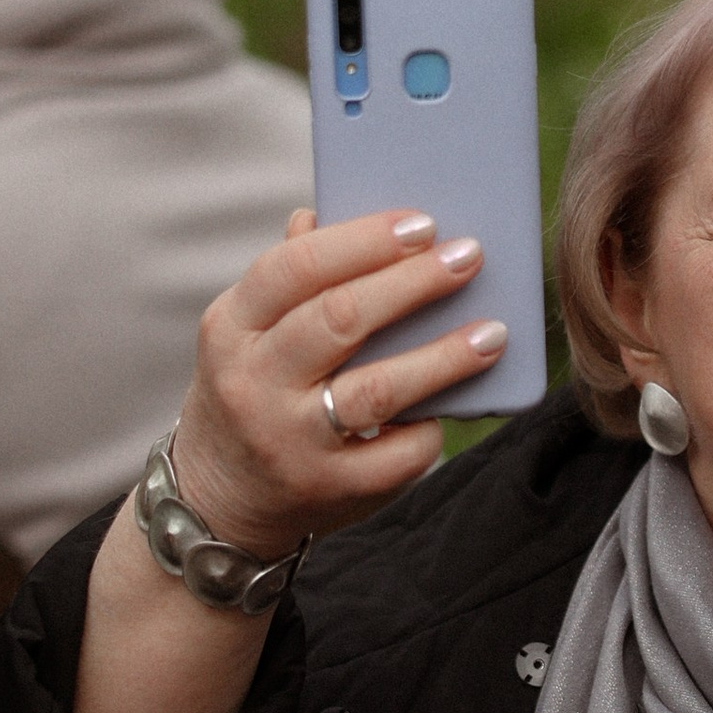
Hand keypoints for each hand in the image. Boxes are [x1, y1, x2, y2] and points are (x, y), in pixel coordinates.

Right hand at [169, 204, 510, 558]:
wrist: (219, 499)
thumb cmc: (251, 392)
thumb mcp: (246, 333)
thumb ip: (288, 277)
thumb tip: (323, 212)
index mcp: (231, 328)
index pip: (294, 268)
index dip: (363, 240)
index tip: (422, 222)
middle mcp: (254, 383)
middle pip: (340, 319)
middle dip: (413, 283)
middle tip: (468, 256)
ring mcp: (290, 441)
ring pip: (376, 389)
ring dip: (444, 356)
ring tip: (493, 332)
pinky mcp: (328, 487)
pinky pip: (395, 453)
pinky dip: (431, 426)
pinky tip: (459, 403)